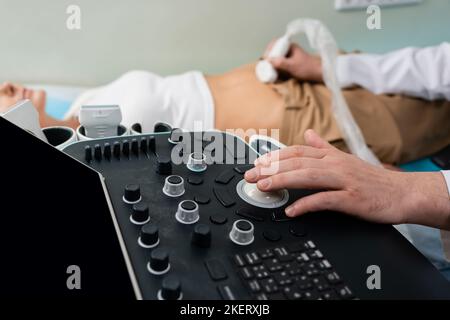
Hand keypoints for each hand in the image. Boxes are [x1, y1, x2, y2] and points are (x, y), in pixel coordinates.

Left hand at [245, 130, 449, 228]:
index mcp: (331, 156)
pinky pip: (324, 200)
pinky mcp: (352, 198)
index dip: (274, 157)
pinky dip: (306, 204)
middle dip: (271, 168)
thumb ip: (323, 147)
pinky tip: (291, 210)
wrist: (403, 193)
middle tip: (250, 176)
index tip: (256, 164)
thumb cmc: (372, 180)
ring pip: (307, 176)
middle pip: (297, 163)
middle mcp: (335, 164)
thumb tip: (306, 134)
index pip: (297, 152)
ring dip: (282, 181)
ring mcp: (343, 180)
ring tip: (263, 187)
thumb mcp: (345, 159)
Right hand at [264, 42, 322, 82]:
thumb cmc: (307, 68)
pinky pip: (280, 64)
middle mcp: (289, 50)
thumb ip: (281, 63)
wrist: (318, 73)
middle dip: (269, 57)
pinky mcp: (290, 63)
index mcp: (290, 46)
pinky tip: (274, 73)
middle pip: (274, 50)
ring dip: (272, 63)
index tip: (266, 58)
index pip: (275, 43)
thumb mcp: (292, 66)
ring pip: (277, 57)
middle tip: (265, 65)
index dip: (269, 49)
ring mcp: (289, 56)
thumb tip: (268, 60)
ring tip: (268, 69)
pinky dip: (276, 68)